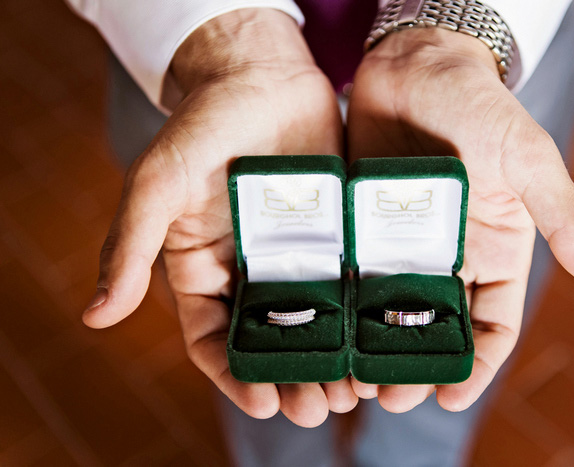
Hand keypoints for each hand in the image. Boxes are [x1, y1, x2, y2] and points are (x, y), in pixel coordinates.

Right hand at [82, 9, 355, 426]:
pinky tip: (374, 341)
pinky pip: (348, 285)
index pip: (213, 339)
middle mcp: (249, 270)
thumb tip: (94, 316)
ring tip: (351, 390)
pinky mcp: (334, 234)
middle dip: (291, 379)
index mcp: (202, 268)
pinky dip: (358, 320)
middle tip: (316, 408)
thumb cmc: (203, 124)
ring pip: (313, 325)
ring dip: (330, 361)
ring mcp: (296, 254)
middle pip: (269, 342)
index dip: (234, 376)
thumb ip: (129, 247)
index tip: (262, 403)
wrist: (261, 74)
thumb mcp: (158, 185)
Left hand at [347, 29, 573, 411]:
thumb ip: (562, 217)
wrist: (415, 63)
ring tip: (352, 378)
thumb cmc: (479, 105)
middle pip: (434, 327)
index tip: (450, 398)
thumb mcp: (526, 161)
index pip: (490, 322)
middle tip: (390, 396)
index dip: (475, 364)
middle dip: (416, 365)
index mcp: (494, 250)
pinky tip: (328, 328)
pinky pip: (353, 274)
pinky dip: (344, 306)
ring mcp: (401, 243)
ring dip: (375, 347)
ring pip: (389, 311)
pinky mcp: (362, 225)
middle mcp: (448, 255)